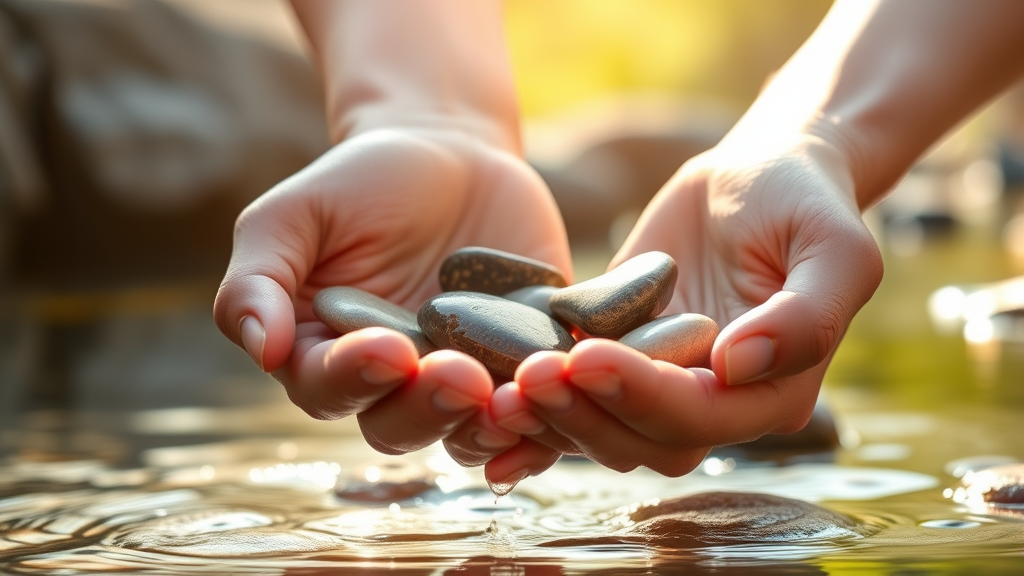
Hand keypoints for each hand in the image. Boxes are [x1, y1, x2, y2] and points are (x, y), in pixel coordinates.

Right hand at [213, 126, 570, 462]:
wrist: (452, 154)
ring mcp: (460, 381)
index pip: (327, 387)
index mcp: (326, 354)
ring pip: (465, 434)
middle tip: (460, 375)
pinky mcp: (520, 368)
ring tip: (511, 399)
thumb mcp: (296, 213)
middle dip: (428, 408)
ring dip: (487, 428)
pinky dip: (543, 422)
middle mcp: (391, 384)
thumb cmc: (363, 181)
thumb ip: (261, 275)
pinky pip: (531, 412)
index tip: (386, 349)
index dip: (353, 378)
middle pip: (398, 426)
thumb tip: (260, 346)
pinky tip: (560, 402)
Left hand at [486, 134, 881, 482]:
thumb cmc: (801, 202)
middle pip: (643, 440)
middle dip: (584, 413)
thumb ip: (806, 315)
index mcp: (770, 391)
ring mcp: (659, 388)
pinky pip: (574, 400)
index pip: (702, 416)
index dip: (643, 395)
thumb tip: (738, 365)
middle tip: (530, 375)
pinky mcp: (615, 362)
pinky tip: (488, 414)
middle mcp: (714, 405)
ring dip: (550, 418)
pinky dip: (533, 418)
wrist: (754, 178)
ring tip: (499, 387)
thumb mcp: (832, 246)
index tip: (590, 356)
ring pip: (600, 431)